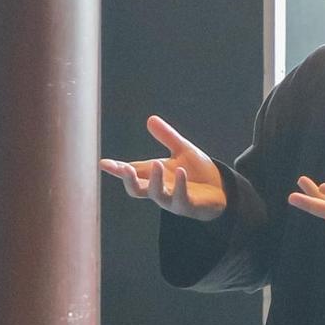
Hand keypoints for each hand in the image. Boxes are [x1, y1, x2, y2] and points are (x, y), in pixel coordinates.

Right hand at [99, 115, 227, 221]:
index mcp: (154, 176)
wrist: (221, 189)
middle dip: (129, 180)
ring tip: (157, 164)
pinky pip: (180, 198)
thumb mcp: (182, 150)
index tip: (103, 163)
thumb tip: (150, 119)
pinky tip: (181, 171)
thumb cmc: (198, 172)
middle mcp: (159, 190)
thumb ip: (166, 137)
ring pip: (156, 194)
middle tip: (124, 168)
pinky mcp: (188, 206)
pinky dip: (179, 185)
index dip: (117, 169)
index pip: (132, 172)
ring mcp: (172, 200)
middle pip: (136, 189)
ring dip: (155, 180)